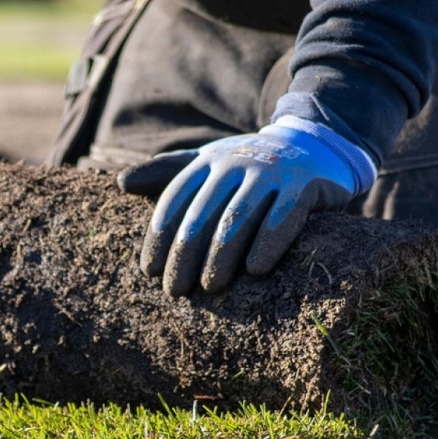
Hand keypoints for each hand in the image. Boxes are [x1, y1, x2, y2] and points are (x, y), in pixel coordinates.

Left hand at [117, 116, 375, 295]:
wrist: (316, 148)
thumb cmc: (251, 167)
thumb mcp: (209, 164)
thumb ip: (167, 172)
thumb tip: (121, 183)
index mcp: (209, 161)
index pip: (175, 199)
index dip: (159, 236)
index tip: (148, 271)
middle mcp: (237, 162)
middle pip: (203, 213)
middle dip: (185, 254)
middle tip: (175, 290)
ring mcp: (272, 172)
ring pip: (238, 217)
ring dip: (220, 255)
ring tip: (210, 288)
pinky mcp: (306, 185)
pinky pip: (284, 217)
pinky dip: (268, 243)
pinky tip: (255, 270)